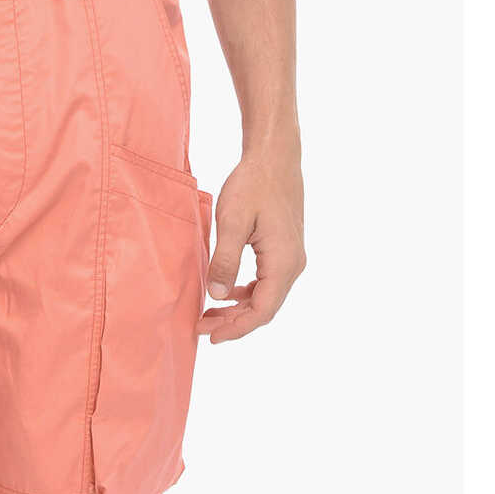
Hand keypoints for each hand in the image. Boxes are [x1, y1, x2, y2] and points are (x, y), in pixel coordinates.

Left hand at [200, 143, 304, 343]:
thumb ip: (225, 261)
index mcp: (283, 262)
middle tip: (202, 327)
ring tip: (209, 314)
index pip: (262, 311)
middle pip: (265, 308)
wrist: (274, 156)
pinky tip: (225, 292)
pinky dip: (245, 293)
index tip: (211, 337)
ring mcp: (291, 257)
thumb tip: (217, 296)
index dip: (237, 329)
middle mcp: (293, 264)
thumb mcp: (232, 222)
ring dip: (238, 309)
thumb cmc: (253, 184)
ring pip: (265, 297)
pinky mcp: (284, 250)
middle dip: (233, 322)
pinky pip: (266, 282)